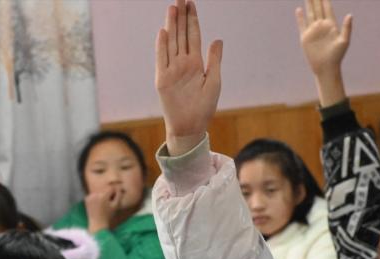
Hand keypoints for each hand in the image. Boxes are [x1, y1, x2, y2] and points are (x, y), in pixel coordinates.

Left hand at [85, 190, 123, 233]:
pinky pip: (93, 195)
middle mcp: (95, 194)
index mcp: (103, 196)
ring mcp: (90, 196)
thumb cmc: (108, 216)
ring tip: (103, 205)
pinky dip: (96, 198)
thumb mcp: (116, 206)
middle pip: (104, 190)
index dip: (114, 193)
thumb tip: (119, 188)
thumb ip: (118, 196)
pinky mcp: (86, 199)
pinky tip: (97, 205)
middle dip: (107, 194)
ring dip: (101, 196)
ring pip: (99, 192)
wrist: (97, 223)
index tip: (114, 199)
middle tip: (108, 203)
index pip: (111, 189)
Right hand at [155, 0, 222, 155]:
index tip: (191, 3)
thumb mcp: (214, 81)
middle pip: (181, 34)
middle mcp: (182, 63)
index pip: (193, 35)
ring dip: (172, 26)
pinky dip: (162, 46)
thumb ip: (214, 60)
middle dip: (181, 16)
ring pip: (172, 43)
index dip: (192, 19)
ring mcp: (172, 70)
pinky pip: (162, 60)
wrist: (191, 126)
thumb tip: (217, 39)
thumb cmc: (204, 107)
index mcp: (196, 63)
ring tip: (172, 8)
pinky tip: (163, 32)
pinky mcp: (163, 80)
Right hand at [296, 0, 351, 105]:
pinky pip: (302, 25)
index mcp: (331, 25)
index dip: (325, 0)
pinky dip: (300, 17)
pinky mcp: (305, 37)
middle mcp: (321, 26)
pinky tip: (299, 9)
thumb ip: (346, 28)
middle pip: (318, 8)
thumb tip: (350, 15)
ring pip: (310, 14)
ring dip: (309, 4)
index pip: (327, 8)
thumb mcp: (344, 41)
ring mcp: (313, 31)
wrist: (326, 68)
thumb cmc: (337, 56)